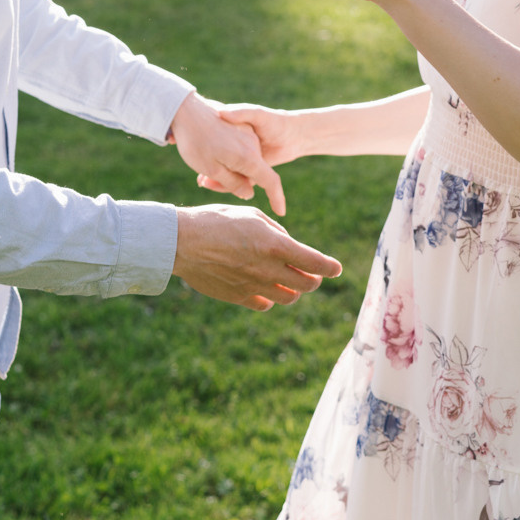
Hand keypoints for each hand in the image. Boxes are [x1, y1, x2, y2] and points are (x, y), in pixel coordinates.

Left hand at [169, 91, 285, 215]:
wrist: (187, 109)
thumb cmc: (196, 142)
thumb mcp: (212, 168)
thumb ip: (233, 183)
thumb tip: (249, 193)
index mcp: (249, 158)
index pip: (271, 181)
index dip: (277, 198)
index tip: (281, 212)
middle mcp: (253, 146)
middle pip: (253, 172)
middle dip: (236, 181)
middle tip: (203, 181)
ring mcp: (248, 134)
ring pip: (244, 161)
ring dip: (229, 168)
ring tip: (199, 165)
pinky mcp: (241, 126)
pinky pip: (239, 149)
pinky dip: (227, 156)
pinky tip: (206, 151)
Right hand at [172, 203, 340, 310]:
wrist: (182, 241)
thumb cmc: (218, 220)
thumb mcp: (253, 215)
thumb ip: (276, 231)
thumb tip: (290, 244)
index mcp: (275, 245)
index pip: (315, 262)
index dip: (331, 267)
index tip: (337, 268)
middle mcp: (268, 268)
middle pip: (306, 284)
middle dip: (314, 279)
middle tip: (313, 273)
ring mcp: (253, 285)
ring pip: (288, 297)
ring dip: (294, 290)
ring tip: (290, 280)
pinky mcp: (238, 297)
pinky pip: (264, 304)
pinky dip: (270, 297)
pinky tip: (266, 287)